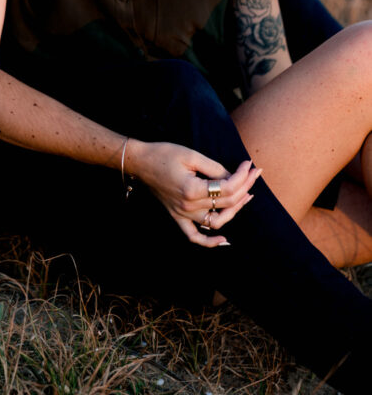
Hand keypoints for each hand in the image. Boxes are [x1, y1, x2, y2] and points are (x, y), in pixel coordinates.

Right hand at [126, 141, 260, 247]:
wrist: (141, 162)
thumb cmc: (164, 154)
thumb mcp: (191, 155)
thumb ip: (214, 167)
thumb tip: (234, 176)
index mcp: (191, 189)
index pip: (226, 188)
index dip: (242, 176)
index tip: (249, 164)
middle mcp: (188, 206)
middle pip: (226, 203)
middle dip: (244, 187)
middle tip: (254, 174)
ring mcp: (182, 214)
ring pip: (217, 221)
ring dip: (235, 210)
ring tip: (247, 196)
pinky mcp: (177, 217)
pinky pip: (194, 236)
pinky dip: (209, 242)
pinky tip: (224, 240)